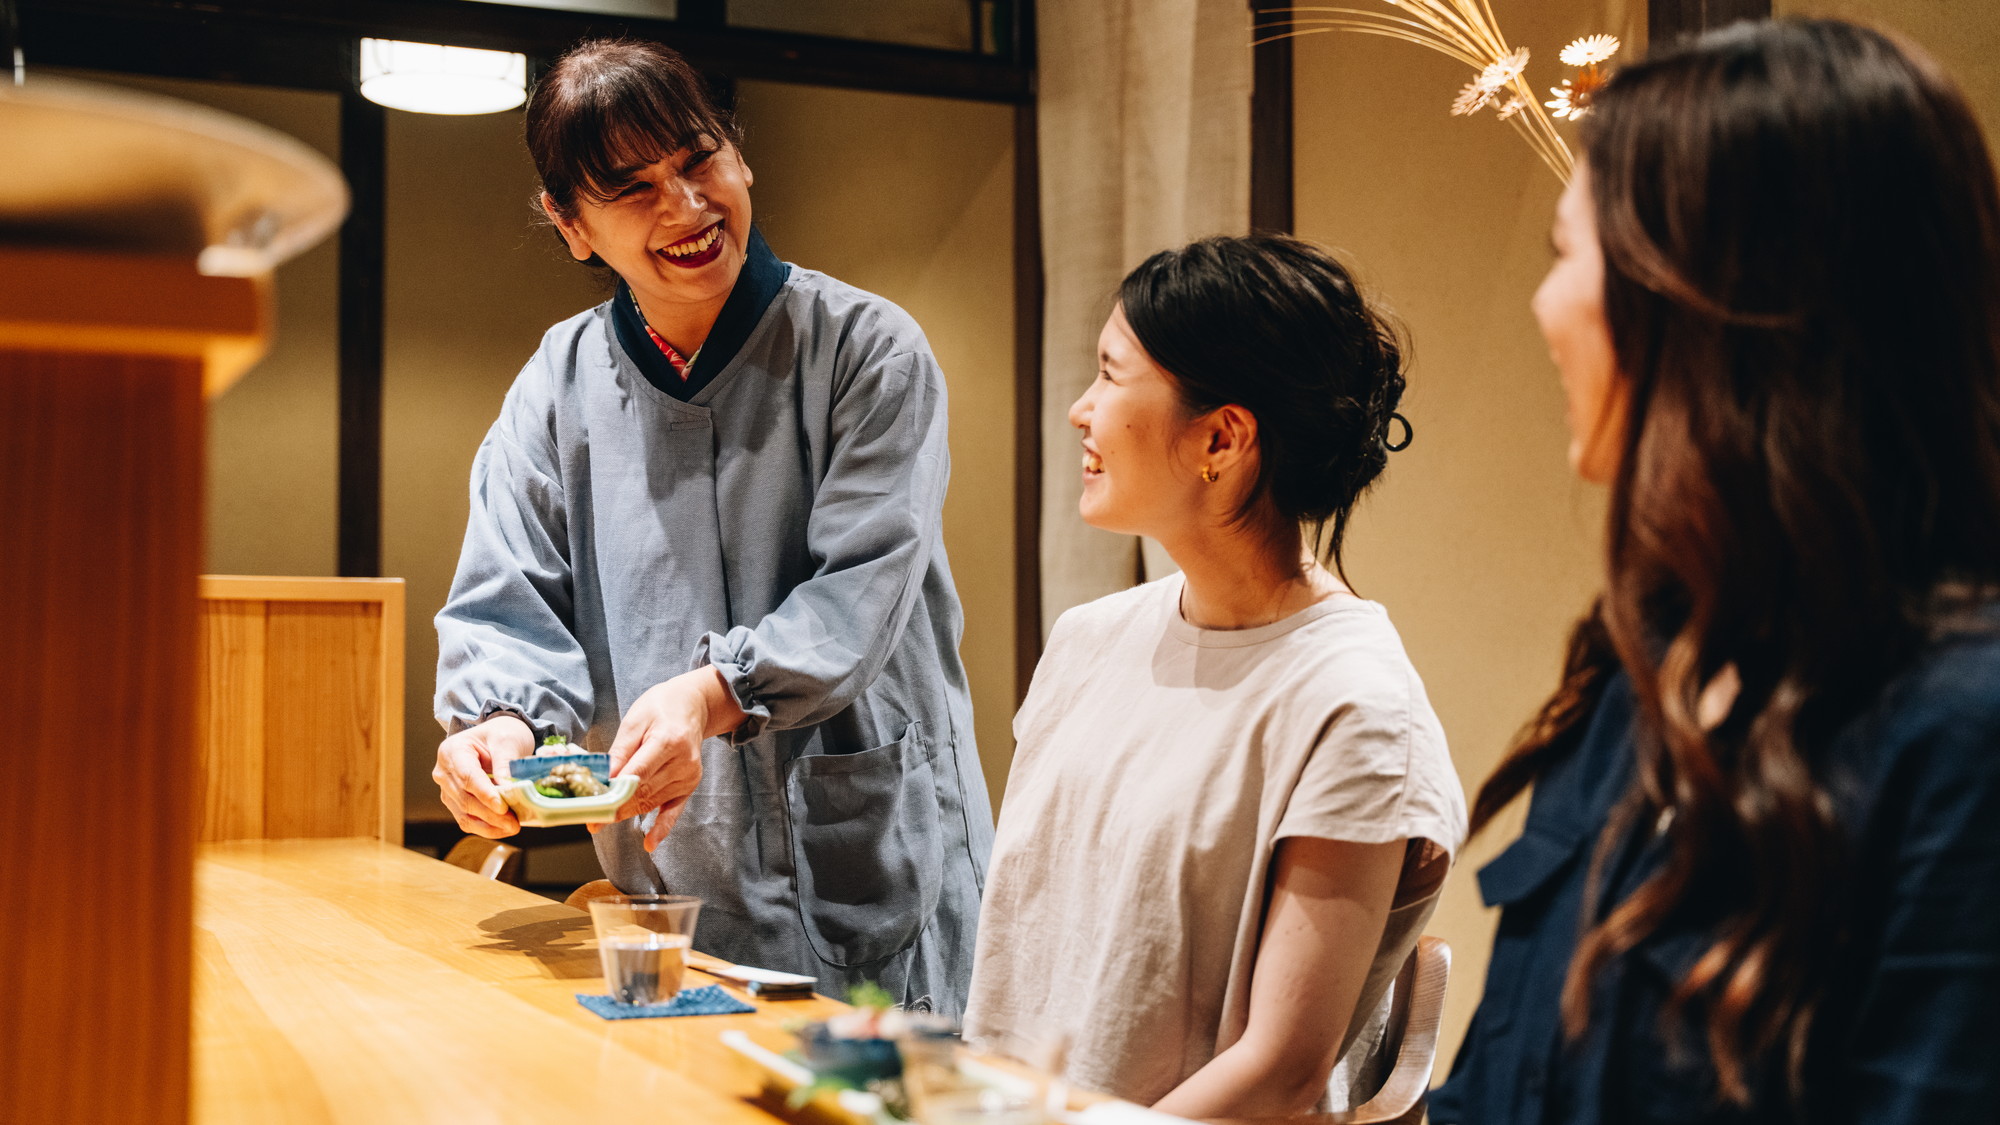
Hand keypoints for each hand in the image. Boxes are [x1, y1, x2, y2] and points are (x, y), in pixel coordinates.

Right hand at [432, 714, 535, 838]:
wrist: (496, 738)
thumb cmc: (501, 734)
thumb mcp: (507, 740)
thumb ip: (506, 763)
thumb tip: (508, 790)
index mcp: (452, 751)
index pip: (467, 776)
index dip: (484, 794)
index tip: (502, 807)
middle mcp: (444, 772)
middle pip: (465, 798)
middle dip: (490, 814)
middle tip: (514, 823)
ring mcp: (447, 789)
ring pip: (464, 814)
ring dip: (489, 825)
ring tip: (512, 827)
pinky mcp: (455, 803)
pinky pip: (467, 820)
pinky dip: (486, 828)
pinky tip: (503, 829)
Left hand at [606, 666, 744, 849]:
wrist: (692, 706)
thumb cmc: (660, 708)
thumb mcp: (635, 721)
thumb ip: (620, 751)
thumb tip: (605, 779)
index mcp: (669, 740)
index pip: (637, 773)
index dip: (614, 791)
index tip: (592, 804)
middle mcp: (683, 762)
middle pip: (644, 792)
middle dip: (615, 806)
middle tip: (590, 817)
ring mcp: (689, 776)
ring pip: (652, 802)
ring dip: (627, 813)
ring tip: (602, 820)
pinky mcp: (690, 786)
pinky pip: (675, 811)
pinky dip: (662, 829)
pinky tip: (649, 844)